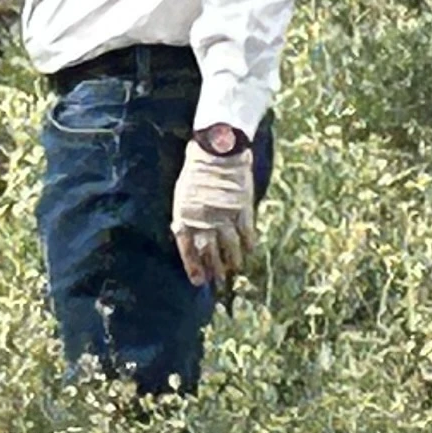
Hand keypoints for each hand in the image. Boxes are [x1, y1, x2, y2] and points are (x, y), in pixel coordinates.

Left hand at [172, 129, 256, 287]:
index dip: (193, 267)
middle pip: (209, 252)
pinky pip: (246, 233)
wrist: (217, 151)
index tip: (198, 281)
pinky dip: (248, 244)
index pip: (187, 249)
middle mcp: (204, 220)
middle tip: (218, 281)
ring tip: (234, 269)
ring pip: (230, 247)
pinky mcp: (242, 209)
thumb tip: (185, 237)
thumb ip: (185, 217)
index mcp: (185, 216)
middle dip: (214, 269)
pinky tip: (249, 252)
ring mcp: (224, 216)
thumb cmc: (196, 172)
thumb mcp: (182, 195)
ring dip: (232, 261)